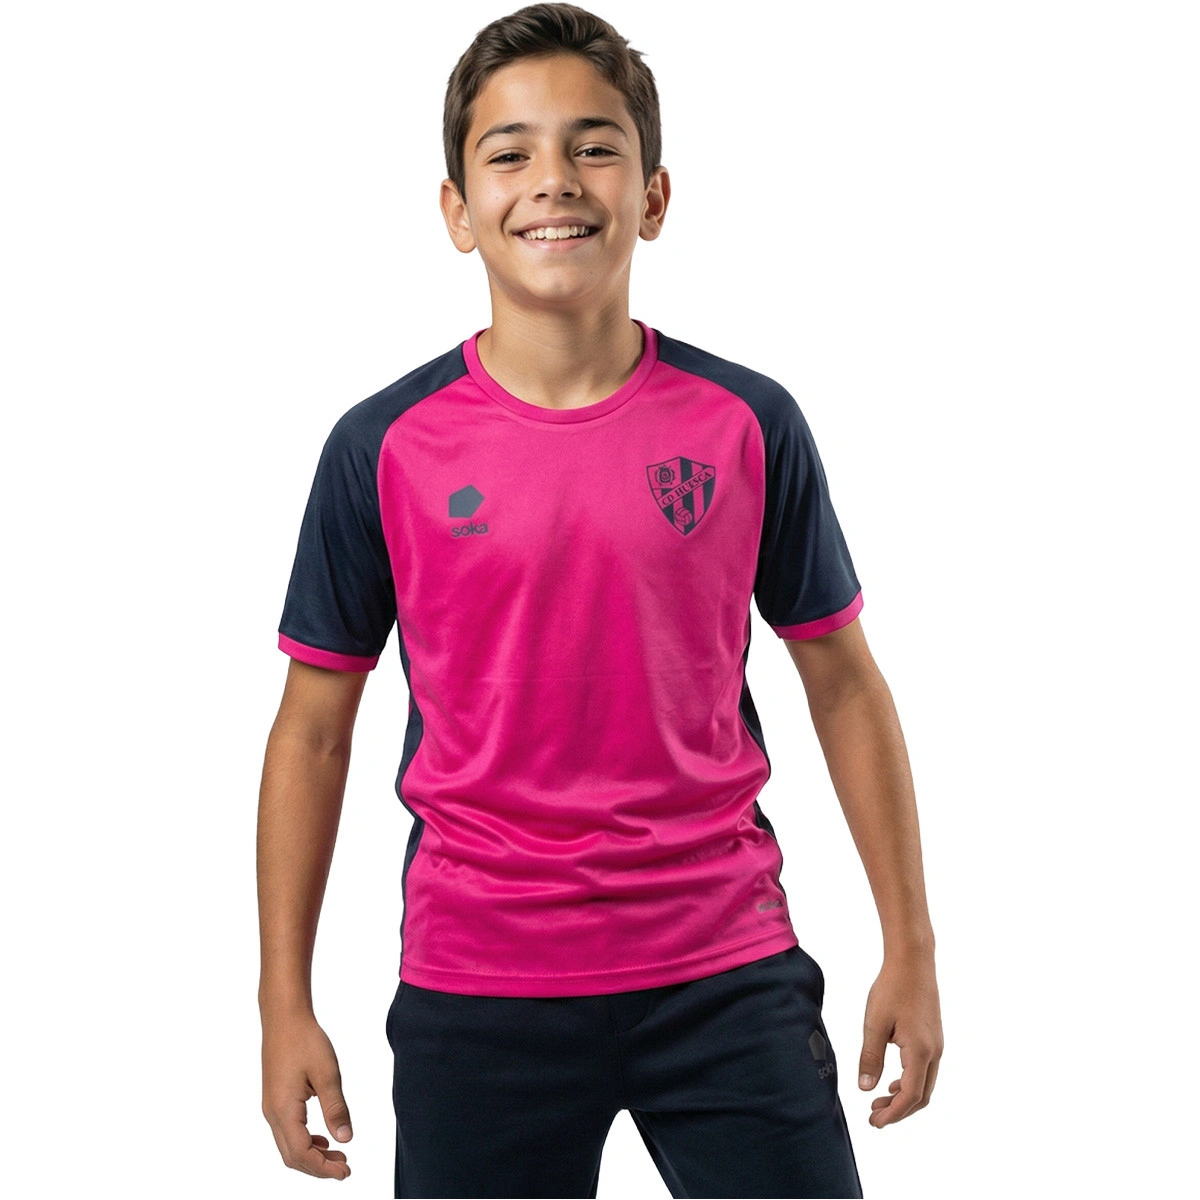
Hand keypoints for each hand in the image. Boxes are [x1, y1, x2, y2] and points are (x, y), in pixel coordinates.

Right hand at [261, 1013, 353, 1177]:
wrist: (284, 1018)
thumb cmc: (305, 1040)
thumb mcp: (327, 1073)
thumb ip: (336, 1108)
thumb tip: (345, 1140)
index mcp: (283, 1110)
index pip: (301, 1154)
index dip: (323, 1168)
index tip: (345, 1171)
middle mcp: (273, 1114)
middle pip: (292, 1156)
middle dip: (318, 1167)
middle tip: (345, 1168)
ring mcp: (271, 1108)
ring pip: (289, 1146)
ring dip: (312, 1156)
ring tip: (338, 1156)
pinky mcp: (275, 1100)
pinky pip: (287, 1132)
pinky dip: (305, 1141)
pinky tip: (322, 1138)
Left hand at [857, 953, 941, 1127]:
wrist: (913, 962)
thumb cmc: (892, 988)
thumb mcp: (874, 1023)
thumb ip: (870, 1057)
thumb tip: (866, 1088)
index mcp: (920, 1052)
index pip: (909, 1096)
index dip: (893, 1114)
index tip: (875, 1122)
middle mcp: (934, 1052)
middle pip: (921, 1096)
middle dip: (898, 1111)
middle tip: (874, 1117)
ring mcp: (937, 1045)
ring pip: (925, 1084)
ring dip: (904, 1097)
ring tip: (879, 1101)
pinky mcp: (933, 1037)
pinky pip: (925, 1070)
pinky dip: (910, 1082)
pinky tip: (892, 1080)